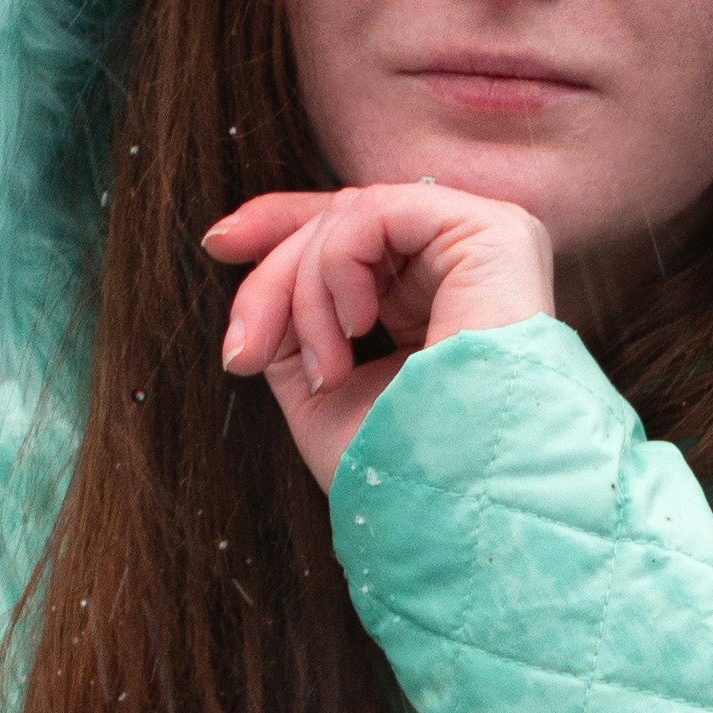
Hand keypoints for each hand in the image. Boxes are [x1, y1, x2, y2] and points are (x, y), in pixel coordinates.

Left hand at [203, 181, 555, 488]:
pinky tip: (356, 328)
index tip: (218, 244)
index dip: (282, 228)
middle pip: (341, 223)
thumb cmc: (403, 469)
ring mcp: (483, 243)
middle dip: (275, 280)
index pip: (353, 238)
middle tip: (242, 351)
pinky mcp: (493, 232)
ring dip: (306, 292)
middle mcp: (462, 264)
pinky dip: (338, 265)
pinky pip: (377, 212)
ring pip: (351, 218)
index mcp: (433, 297)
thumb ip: (293, 332)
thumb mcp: (323, 394)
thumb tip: (258, 299)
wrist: (458, 500)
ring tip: (326, 369)